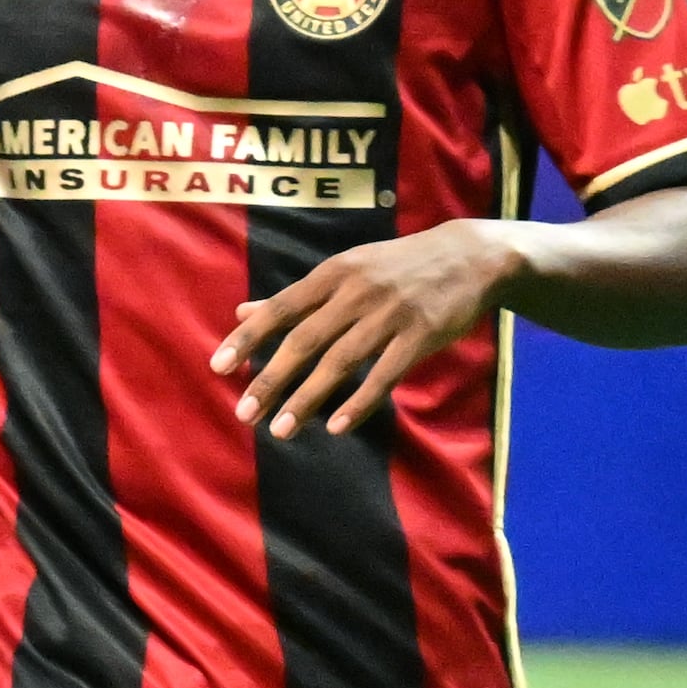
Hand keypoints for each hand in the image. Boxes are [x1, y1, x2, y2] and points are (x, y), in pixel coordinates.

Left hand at [212, 220, 518, 438]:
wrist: (467, 258)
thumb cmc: (395, 267)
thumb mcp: (344, 270)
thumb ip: (296, 297)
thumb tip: (243, 312)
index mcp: (331, 274)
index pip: (280, 309)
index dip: (248, 339)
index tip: (218, 367)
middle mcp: (354, 293)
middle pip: (304, 341)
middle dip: (271, 379)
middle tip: (244, 412)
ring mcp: (388, 315)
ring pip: (340, 362)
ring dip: (307, 398)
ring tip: (281, 429)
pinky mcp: (420, 337)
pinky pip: (385, 375)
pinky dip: (359, 401)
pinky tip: (336, 426)